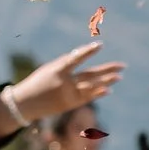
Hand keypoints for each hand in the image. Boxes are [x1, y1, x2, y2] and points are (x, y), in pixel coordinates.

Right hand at [9, 44, 124, 123]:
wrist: (25, 103)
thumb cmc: (38, 82)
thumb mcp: (49, 69)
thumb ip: (67, 66)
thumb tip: (84, 62)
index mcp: (57, 69)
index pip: (75, 58)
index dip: (88, 51)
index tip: (100, 45)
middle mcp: (65, 82)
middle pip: (91, 74)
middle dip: (107, 69)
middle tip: (123, 65)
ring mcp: (69, 94)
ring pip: (92, 86)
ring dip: (107, 81)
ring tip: (120, 76)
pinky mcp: (70, 104)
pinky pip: (88, 98)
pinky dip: (98, 93)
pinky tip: (109, 90)